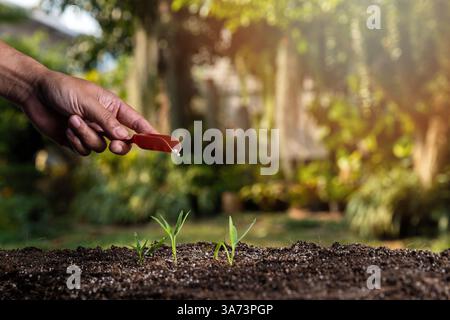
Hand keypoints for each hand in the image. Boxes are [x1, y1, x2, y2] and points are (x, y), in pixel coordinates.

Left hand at [22, 69, 156, 155]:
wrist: (35, 94)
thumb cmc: (63, 90)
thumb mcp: (87, 102)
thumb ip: (106, 120)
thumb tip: (123, 137)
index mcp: (114, 107)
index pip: (137, 123)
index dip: (151, 134)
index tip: (164, 143)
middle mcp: (106, 122)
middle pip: (123, 143)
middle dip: (120, 146)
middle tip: (115, 146)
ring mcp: (92, 132)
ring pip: (101, 147)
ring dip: (87, 136)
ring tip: (73, 119)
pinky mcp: (77, 141)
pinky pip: (85, 151)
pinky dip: (76, 141)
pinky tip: (67, 128)